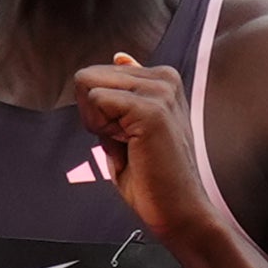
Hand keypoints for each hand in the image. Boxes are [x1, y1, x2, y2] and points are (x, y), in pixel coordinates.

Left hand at [68, 54, 220, 248]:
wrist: (179, 210)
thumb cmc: (154, 179)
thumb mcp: (129, 128)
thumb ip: (120, 97)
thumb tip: (119, 57)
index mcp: (160, 79)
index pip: (96, 75)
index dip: (96, 112)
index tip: (124, 136)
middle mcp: (163, 78)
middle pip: (88, 77)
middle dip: (92, 115)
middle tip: (124, 143)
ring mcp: (160, 91)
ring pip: (89, 85)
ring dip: (97, 122)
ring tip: (129, 145)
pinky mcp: (152, 109)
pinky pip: (96, 100)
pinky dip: (101, 128)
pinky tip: (129, 147)